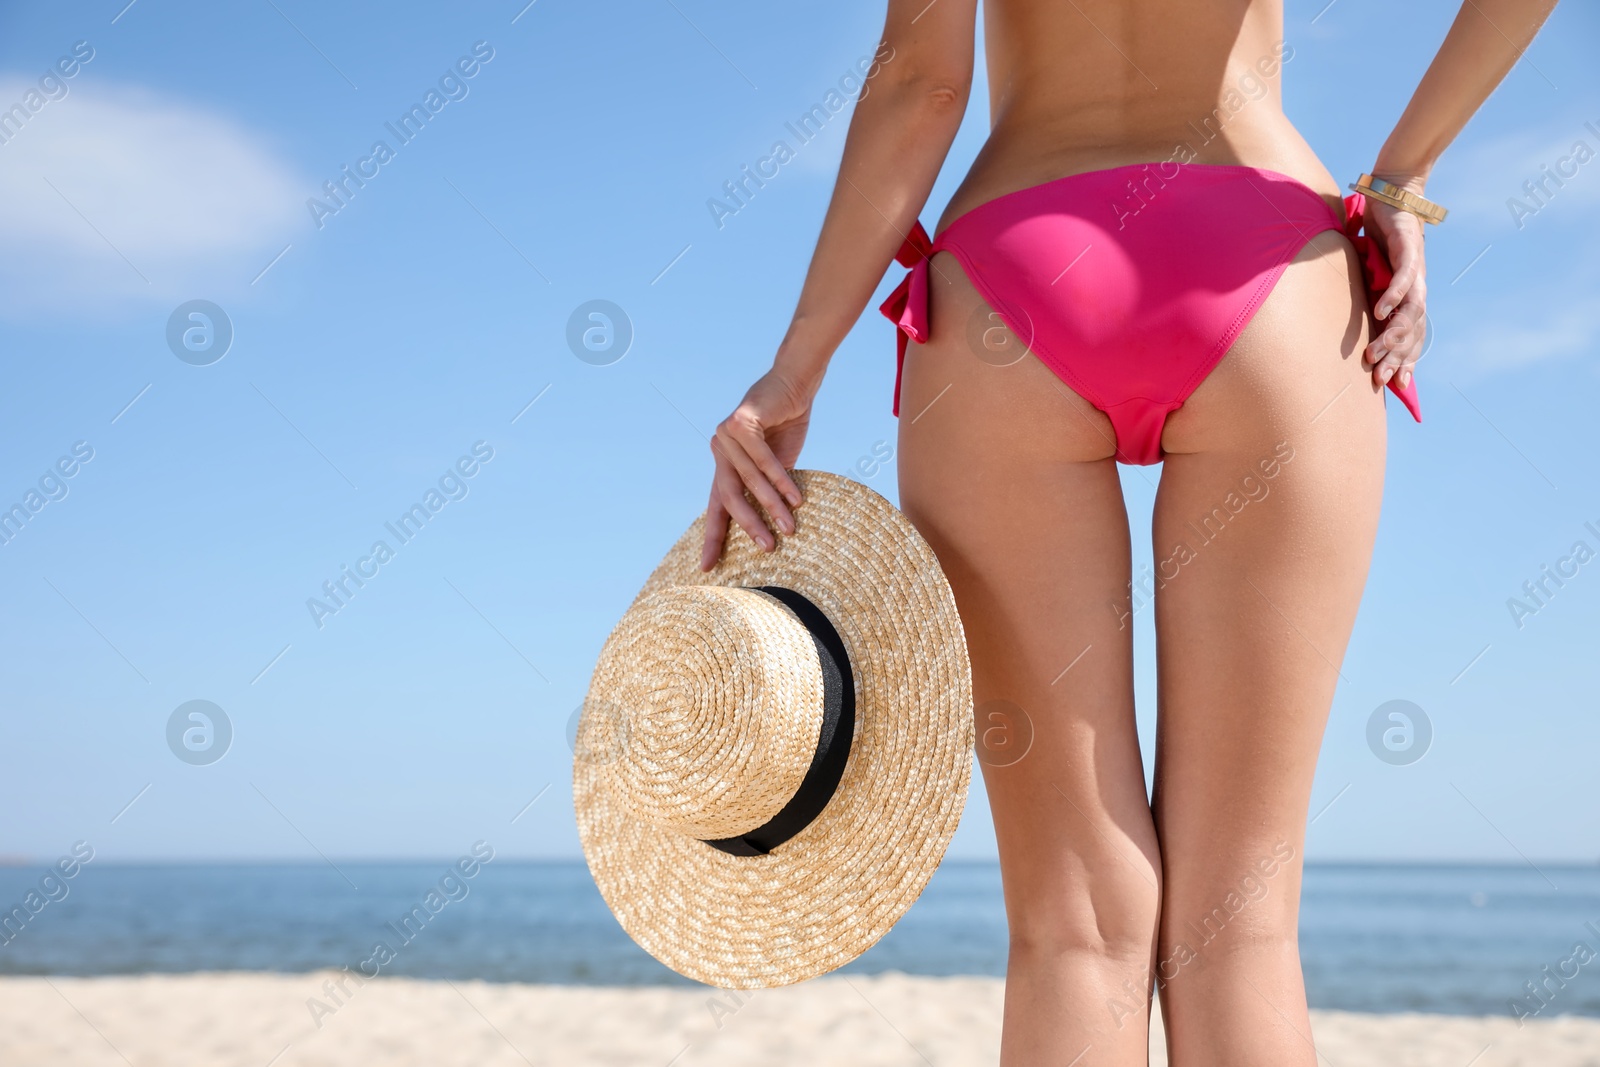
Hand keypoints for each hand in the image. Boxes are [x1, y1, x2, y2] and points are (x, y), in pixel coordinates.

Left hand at [700, 368, 811, 570]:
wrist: (794, 384)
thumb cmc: (786, 425)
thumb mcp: (776, 464)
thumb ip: (767, 488)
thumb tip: (775, 526)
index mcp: (725, 462)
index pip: (716, 505)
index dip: (712, 536)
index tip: (707, 565)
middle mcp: (720, 449)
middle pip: (728, 496)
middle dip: (746, 526)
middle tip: (766, 549)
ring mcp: (726, 435)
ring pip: (748, 480)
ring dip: (771, 506)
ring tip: (789, 528)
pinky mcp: (741, 423)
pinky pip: (762, 459)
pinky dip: (780, 480)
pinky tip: (795, 498)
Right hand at [1360, 174, 1429, 389]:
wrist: (1396, 193)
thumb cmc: (1381, 232)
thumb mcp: (1370, 270)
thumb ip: (1364, 290)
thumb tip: (1348, 313)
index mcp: (1408, 294)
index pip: (1411, 334)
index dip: (1406, 359)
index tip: (1396, 385)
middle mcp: (1416, 286)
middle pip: (1413, 330)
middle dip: (1397, 356)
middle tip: (1382, 379)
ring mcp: (1415, 269)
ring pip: (1411, 310)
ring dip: (1395, 334)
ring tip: (1377, 353)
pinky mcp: (1408, 249)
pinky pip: (1404, 278)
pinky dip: (1394, 296)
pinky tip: (1382, 311)